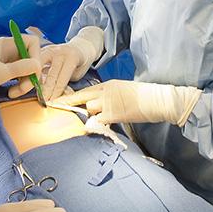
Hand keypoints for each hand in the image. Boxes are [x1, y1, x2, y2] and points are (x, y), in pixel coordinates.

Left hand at [0, 36, 41, 94]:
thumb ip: (19, 69)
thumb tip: (38, 65)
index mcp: (8, 44)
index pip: (32, 43)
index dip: (36, 56)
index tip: (32, 72)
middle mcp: (10, 49)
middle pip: (31, 58)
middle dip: (30, 74)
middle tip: (22, 89)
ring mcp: (8, 59)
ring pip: (26, 68)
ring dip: (24, 82)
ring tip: (13, 93)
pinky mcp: (5, 68)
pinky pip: (19, 74)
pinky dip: (18, 83)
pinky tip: (11, 91)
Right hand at [35, 26, 103, 101]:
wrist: (79, 47)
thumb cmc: (80, 63)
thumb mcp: (77, 74)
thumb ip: (66, 84)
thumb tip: (56, 97)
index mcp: (71, 57)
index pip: (62, 78)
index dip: (56, 92)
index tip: (50, 103)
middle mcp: (59, 52)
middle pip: (50, 74)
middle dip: (46, 90)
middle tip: (42, 102)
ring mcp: (49, 49)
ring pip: (39, 67)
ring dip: (35, 81)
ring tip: (32, 92)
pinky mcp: (42, 50)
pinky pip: (36, 63)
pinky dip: (33, 73)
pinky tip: (30, 82)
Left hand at [56, 79, 200, 125]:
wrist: (158, 99)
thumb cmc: (143, 97)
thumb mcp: (123, 90)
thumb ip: (109, 96)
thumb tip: (99, 106)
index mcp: (108, 84)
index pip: (84, 91)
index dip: (70, 97)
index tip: (56, 101)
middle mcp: (105, 91)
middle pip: (80, 98)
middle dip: (69, 104)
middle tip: (55, 107)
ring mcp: (108, 102)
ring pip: (89, 109)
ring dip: (91, 116)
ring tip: (101, 119)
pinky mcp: (114, 113)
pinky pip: (97, 121)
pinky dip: (95, 125)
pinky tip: (98, 127)